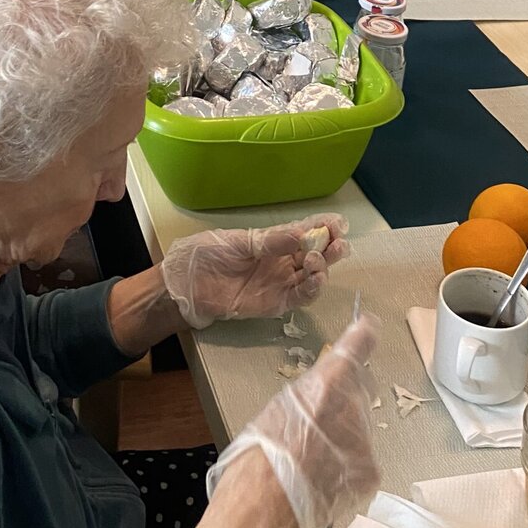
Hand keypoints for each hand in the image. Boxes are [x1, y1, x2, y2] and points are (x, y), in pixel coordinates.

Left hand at [161, 213, 349, 328]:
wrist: (188, 284)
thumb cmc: (210, 254)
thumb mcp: (240, 241)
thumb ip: (271, 241)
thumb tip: (302, 234)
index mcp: (274, 241)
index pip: (305, 232)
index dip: (324, 227)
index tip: (338, 223)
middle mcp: (282, 261)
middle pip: (315, 255)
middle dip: (330, 248)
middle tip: (339, 243)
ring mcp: (280, 283)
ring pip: (312, 277)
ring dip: (323, 268)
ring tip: (318, 260)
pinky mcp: (275, 303)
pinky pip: (300, 298)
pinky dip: (312, 289)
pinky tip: (315, 279)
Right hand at [207, 315, 380, 527]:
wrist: (265, 507)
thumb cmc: (259, 456)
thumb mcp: (277, 408)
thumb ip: (308, 396)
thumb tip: (318, 398)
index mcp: (327, 382)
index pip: (358, 346)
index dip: (364, 336)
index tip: (370, 327)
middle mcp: (352, 406)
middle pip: (361, 392)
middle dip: (348, 400)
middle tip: (323, 424)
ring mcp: (365, 442)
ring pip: (361, 431)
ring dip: (345, 439)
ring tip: (316, 462)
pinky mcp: (370, 473)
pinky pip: (363, 464)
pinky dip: (348, 470)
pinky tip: (325, 481)